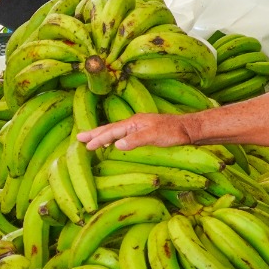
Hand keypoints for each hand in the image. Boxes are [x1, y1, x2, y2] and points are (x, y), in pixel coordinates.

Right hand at [79, 113, 194, 151]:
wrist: (190, 129)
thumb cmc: (174, 133)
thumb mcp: (155, 136)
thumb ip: (136, 140)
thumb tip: (116, 145)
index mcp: (134, 122)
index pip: (112, 131)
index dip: (98, 139)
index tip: (85, 146)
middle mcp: (134, 122)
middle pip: (110, 128)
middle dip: (95, 133)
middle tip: (79, 137)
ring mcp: (139, 126)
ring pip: (116, 130)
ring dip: (102, 135)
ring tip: (91, 139)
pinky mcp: (145, 132)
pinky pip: (123, 134)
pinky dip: (113, 137)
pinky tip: (114, 142)